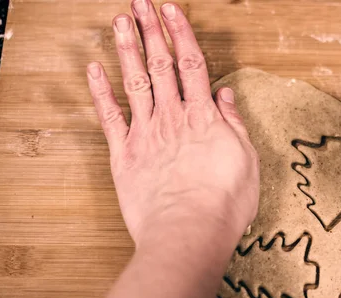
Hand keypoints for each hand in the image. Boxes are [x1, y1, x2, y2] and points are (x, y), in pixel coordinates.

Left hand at [86, 2, 258, 246]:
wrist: (189, 232)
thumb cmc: (224, 203)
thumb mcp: (246, 160)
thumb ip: (233, 123)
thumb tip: (224, 94)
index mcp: (203, 117)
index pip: (191, 65)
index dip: (180, 34)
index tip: (171, 10)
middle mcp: (173, 118)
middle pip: (160, 65)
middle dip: (150, 31)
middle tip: (140, 4)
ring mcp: (146, 134)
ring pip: (135, 83)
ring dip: (126, 50)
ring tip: (119, 22)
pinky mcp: (125, 156)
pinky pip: (110, 118)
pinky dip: (100, 92)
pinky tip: (94, 69)